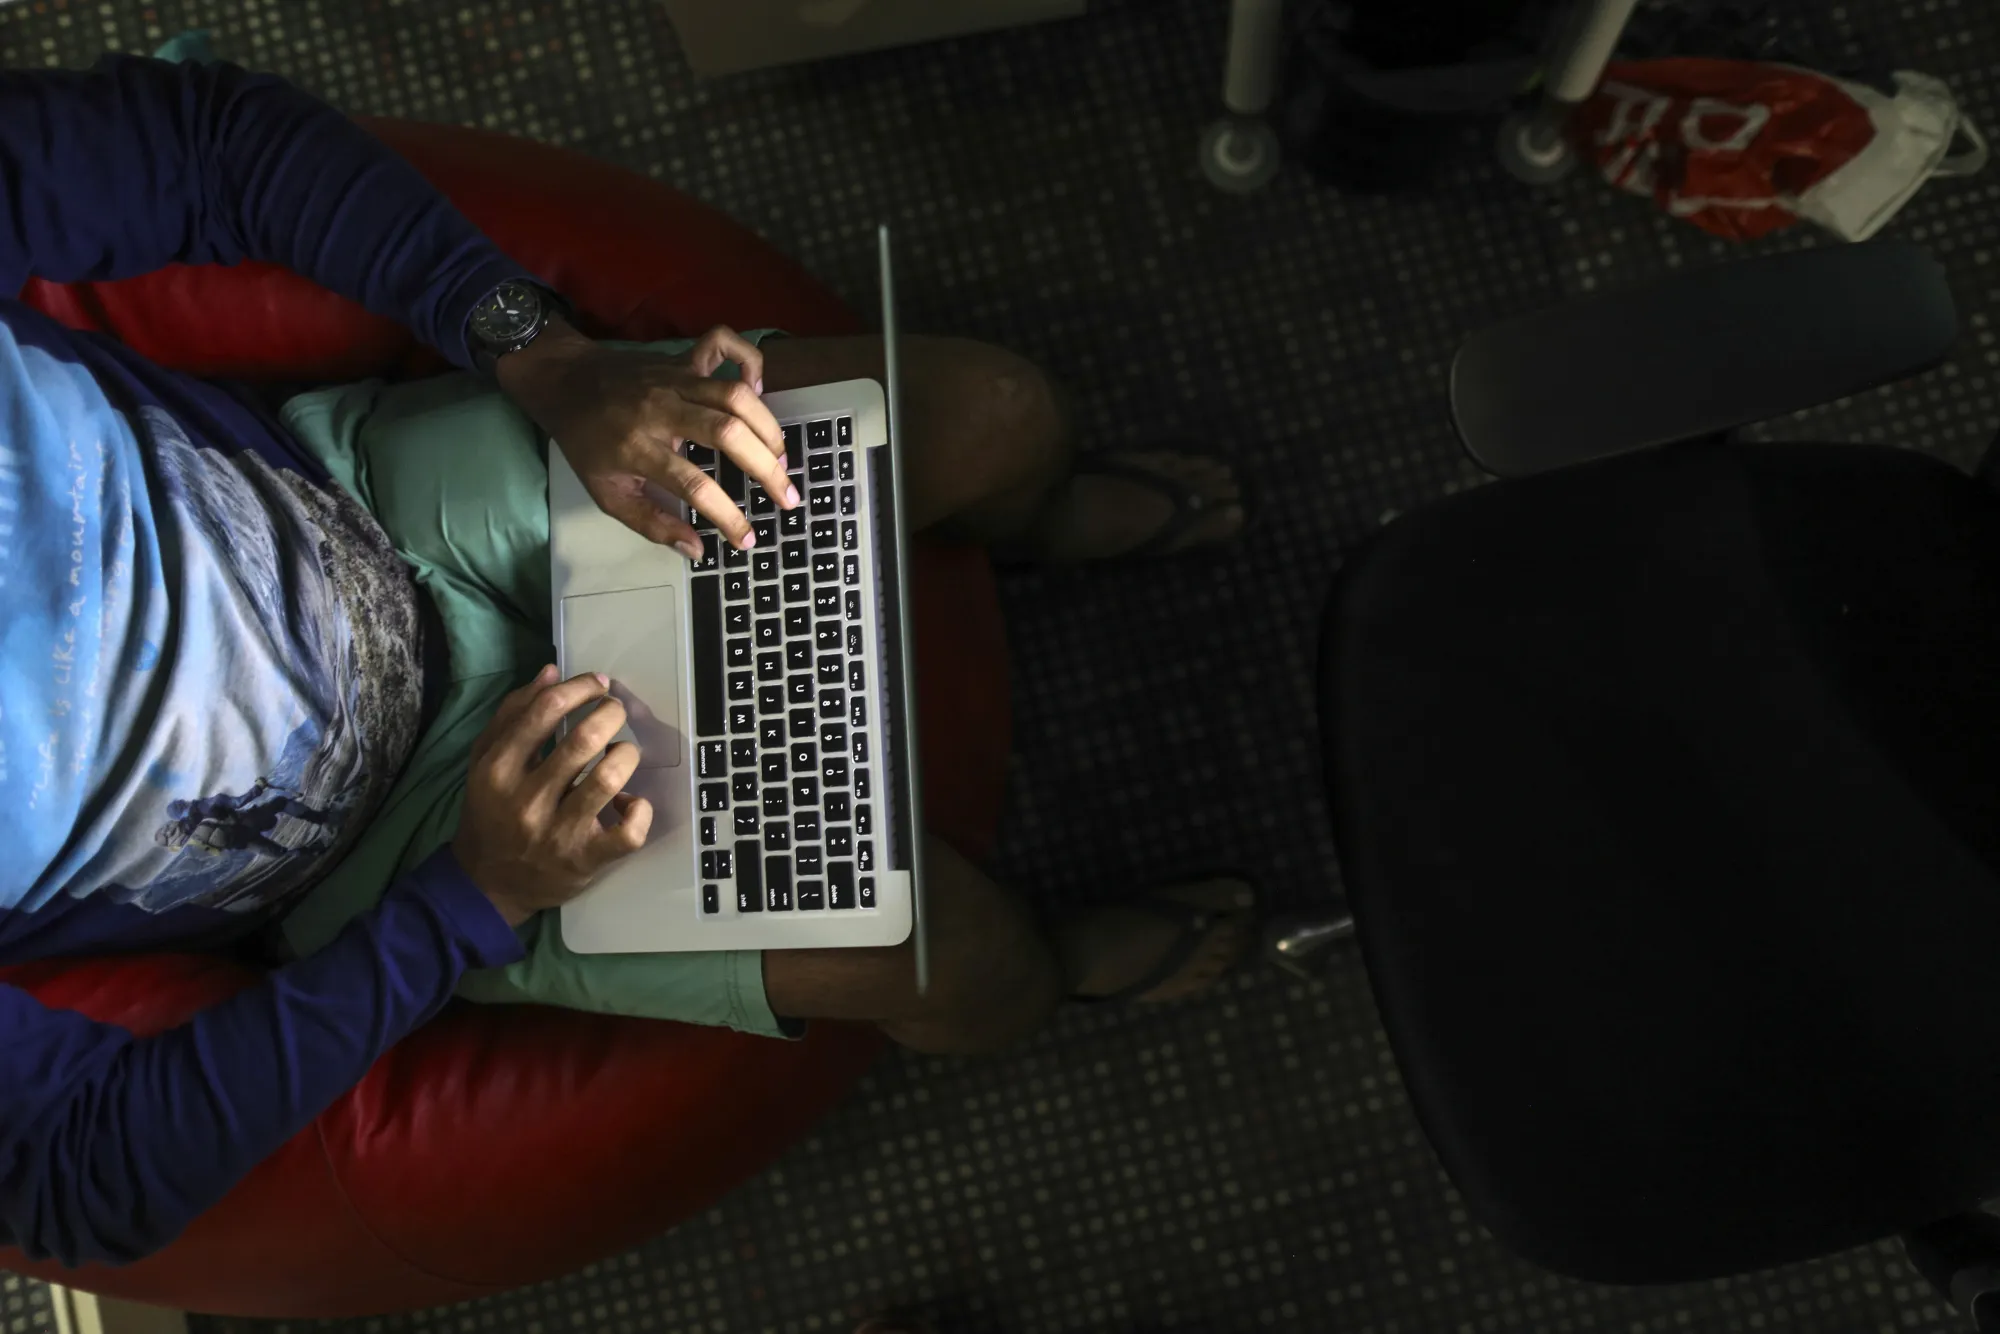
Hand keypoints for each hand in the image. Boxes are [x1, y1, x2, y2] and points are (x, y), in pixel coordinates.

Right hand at [453, 665, 653, 926]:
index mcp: (499, 769)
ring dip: (626, 755)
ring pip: (610, 780)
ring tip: (622, 753)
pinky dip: (641, 810)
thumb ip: (513, 714)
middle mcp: (527, 800)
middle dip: (610, 714)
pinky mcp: (586, 860)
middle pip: (583, 740)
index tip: (598, 684)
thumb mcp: (485, 761)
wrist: (487, 884)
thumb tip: (551, 672)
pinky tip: (631, 802)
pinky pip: (628, 832)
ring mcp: (558, 833)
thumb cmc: (492, 813)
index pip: (545, 710)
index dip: (580, 688)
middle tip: (615, 711)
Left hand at [496, 321, 797, 555]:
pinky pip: (723, 343)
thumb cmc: (587, 442)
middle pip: (727, 433)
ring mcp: (675, 379)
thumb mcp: (608, 493)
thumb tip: (697, 550)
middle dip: (766, 468)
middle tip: (787, 497)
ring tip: (781, 458)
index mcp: (638, 448)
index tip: (747, 538)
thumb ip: (652, 523)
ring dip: (767, 427)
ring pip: (735, 394)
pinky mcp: (682, 358)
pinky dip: (748, 359)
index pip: (693, 485)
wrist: (564, 382)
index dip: (727, 516)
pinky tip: (758, 388)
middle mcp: (661, 410)